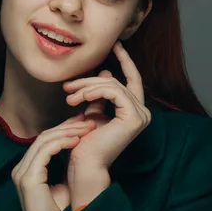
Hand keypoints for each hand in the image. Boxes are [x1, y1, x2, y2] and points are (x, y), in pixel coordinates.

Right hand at [11, 113, 95, 210]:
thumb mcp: (65, 184)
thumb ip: (66, 165)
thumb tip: (80, 146)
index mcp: (27, 169)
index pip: (44, 140)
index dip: (64, 129)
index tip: (83, 123)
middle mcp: (21, 168)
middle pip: (44, 136)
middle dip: (68, 126)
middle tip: (88, 120)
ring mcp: (22, 173)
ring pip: (44, 140)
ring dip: (68, 131)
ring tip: (87, 128)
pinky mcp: (27, 179)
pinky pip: (45, 151)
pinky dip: (62, 142)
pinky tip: (77, 140)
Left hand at [63, 41, 151, 171]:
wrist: (84, 165)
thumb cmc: (85, 144)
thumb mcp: (93, 112)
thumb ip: (99, 95)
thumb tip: (106, 72)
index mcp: (135, 112)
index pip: (132, 80)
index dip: (125, 60)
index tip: (115, 45)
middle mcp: (143, 113)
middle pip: (117, 82)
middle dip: (91, 78)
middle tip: (68, 84)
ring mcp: (141, 115)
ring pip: (112, 85)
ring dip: (87, 86)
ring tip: (68, 95)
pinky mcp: (134, 117)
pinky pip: (113, 91)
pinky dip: (94, 90)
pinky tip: (79, 97)